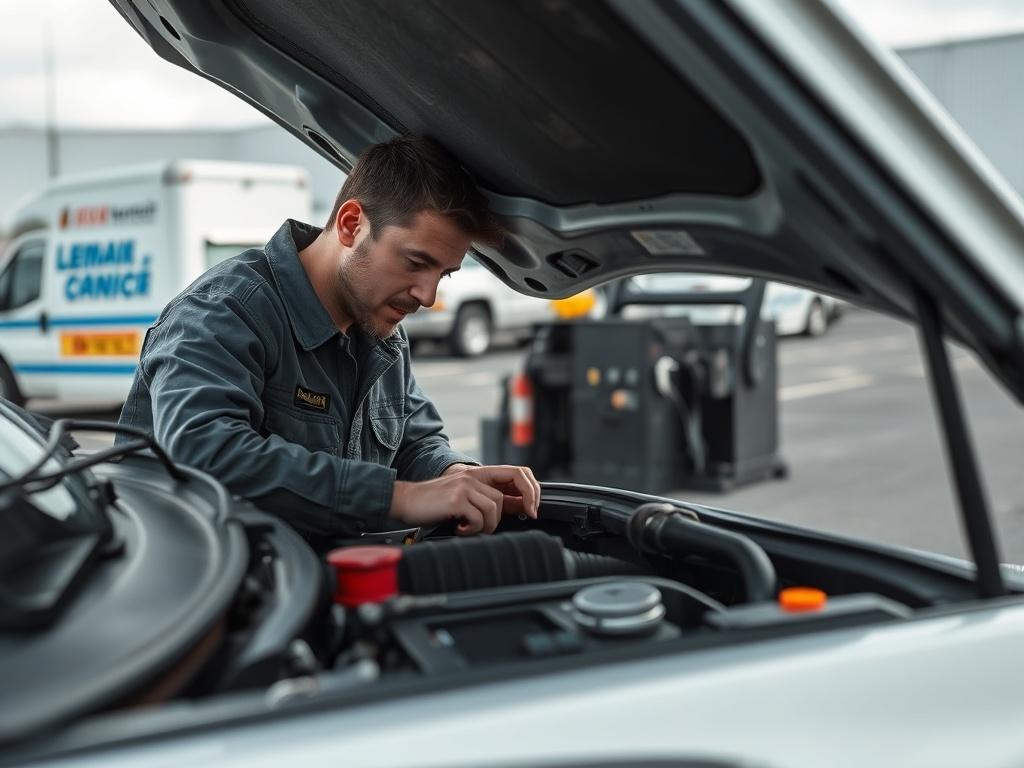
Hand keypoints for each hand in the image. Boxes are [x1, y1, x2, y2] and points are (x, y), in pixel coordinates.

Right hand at [390, 464, 540, 534]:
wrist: (405, 501)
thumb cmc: (434, 504)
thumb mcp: (465, 497)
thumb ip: (488, 499)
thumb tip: (519, 507)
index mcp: (479, 474)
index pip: (518, 473)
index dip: (531, 491)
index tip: (532, 511)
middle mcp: (473, 476)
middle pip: (503, 500)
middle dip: (497, 521)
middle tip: (482, 529)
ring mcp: (465, 486)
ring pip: (493, 510)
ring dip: (483, 527)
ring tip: (467, 528)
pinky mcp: (457, 499)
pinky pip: (478, 518)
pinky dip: (471, 529)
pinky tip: (459, 528)